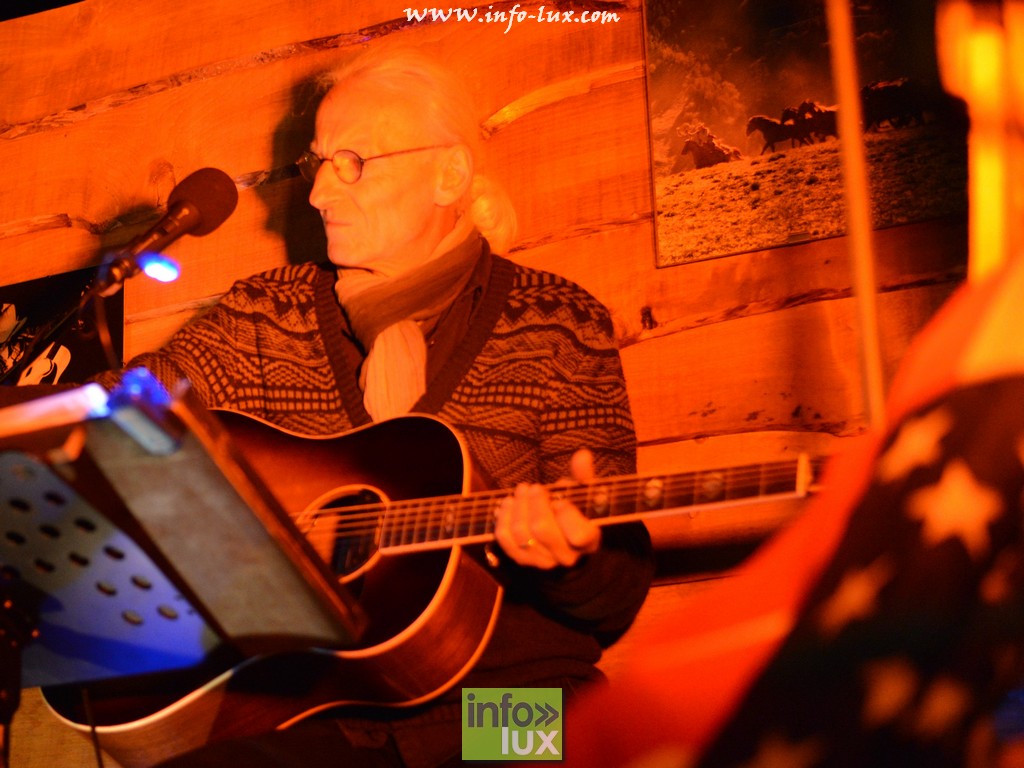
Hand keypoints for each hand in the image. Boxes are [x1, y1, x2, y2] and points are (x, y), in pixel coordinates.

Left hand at [493, 449, 600, 568]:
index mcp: (588, 541)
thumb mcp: (583, 494)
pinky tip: (507, 504)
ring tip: (521, 490)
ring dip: (518, 507)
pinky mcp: (523, 560)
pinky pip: (506, 541)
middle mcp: (566, 556)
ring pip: (522, 535)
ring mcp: (543, 561)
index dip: (567, 515)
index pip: (578, 535)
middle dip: (534, 503)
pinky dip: (503, 519)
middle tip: (534, 487)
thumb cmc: (576, 511)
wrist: (565, 540)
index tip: (559, 499)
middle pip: (542, 530)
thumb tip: (582, 455)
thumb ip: (583, 476)